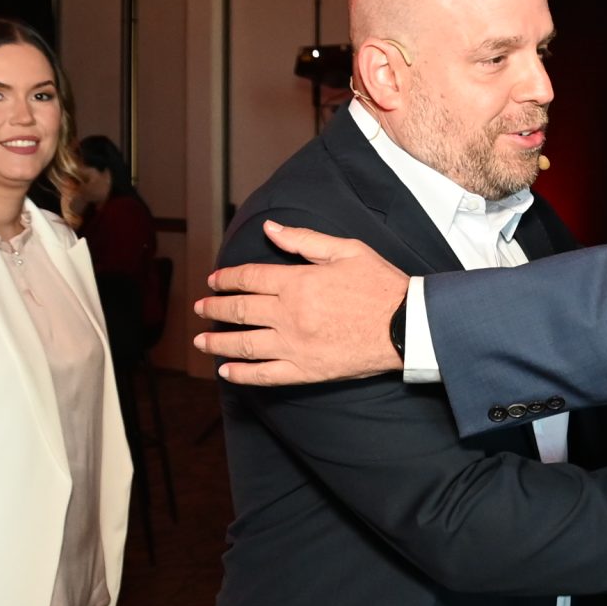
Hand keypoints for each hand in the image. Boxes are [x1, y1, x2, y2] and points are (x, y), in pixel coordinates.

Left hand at [193, 222, 407, 385]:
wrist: (407, 326)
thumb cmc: (380, 285)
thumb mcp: (346, 250)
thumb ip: (303, 240)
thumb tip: (269, 229)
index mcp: (297, 282)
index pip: (249, 278)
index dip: (227, 278)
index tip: (214, 281)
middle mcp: (288, 315)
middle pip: (239, 311)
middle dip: (214, 309)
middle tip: (200, 309)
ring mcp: (294, 346)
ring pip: (244, 345)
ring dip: (218, 343)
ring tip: (202, 342)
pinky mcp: (306, 370)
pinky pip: (265, 376)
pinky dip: (242, 375)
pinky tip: (226, 373)